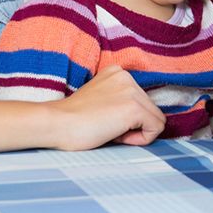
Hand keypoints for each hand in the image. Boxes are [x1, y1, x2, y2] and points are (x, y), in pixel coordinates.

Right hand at [45, 65, 166, 149]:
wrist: (56, 124)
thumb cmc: (73, 120)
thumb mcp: (102, 99)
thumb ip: (120, 101)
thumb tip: (144, 119)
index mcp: (118, 72)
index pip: (141, 101)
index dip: (126, 118)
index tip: (104, 120)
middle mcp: (128, 77)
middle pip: (150, 110)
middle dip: (132, 125)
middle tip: (105, 127)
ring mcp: (132, 91)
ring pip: (155, 120)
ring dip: (135, 132)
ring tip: (108, 129)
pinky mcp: (134, 107)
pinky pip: (155, 129)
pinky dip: (139, 139)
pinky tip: (116, 135)